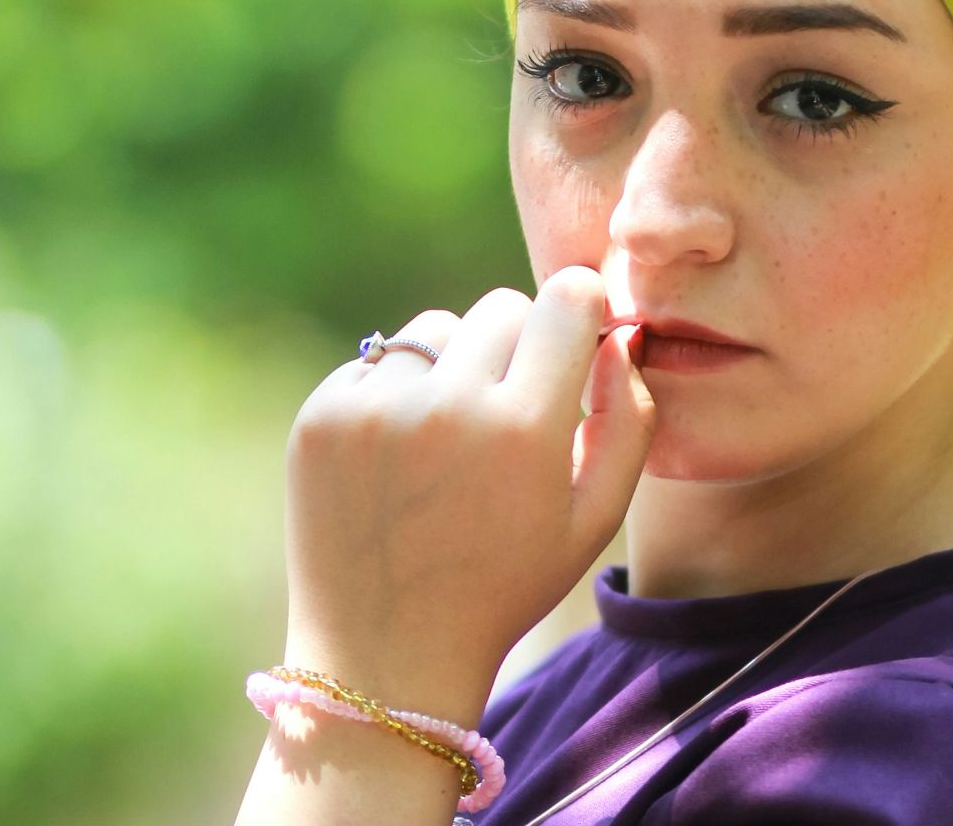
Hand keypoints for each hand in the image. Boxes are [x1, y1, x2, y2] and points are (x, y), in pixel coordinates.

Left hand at [279, 265, 653, 721]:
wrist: (386, 654)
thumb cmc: (506, 586)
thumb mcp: (594, 520)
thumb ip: (630, 420)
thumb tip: (618, 337)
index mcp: (525, 428)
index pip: (567, 298)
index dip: (580, 311)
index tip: (576, 337)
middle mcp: (448, 405)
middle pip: (504, 308)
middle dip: (520, 345)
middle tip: (512, 410)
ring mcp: (376, 408)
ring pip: (436, 330)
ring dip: (453, 366)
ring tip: (451, 441)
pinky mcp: (323, 416)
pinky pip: (376, 363)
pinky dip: (395, 395)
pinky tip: (399, 462)